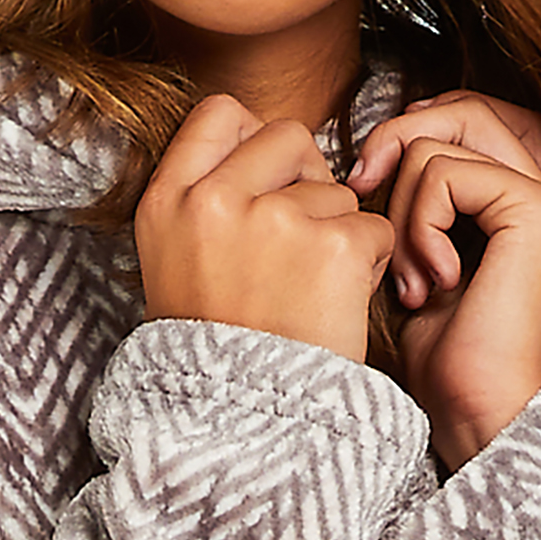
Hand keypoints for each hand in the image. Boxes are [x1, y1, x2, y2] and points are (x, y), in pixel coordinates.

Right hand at [136, 96, 394, 364]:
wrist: (247, 426)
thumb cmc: (218, 354)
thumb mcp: (175, 265)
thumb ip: (207, 202)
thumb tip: (263, 150)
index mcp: (167, 202)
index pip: (219, 113)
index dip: (254, 138)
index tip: (266, 178)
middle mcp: (215, 201)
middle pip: (288, 136)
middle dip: (307, 178)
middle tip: (301, 240)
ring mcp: (276, 220)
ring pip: (336, 190)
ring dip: (338, 232)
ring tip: (310, 293)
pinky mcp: (333, 247)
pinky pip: (373, 228)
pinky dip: (369, 265)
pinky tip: (338, 305)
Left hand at [349, 94, 540, 470]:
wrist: (475, 413)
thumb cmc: (441, 359)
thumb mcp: (413, 261)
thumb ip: (413, 202)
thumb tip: (376, 148)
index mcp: (520, 201)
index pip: (466, 116)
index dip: (411, 129)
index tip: (367, 181)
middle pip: (459, 109)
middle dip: (394, 145)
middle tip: (362, 198)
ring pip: (440, 143)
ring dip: (403, 211)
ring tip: (410, 279)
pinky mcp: (538, 211)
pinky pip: (445, 175)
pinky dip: (418, 227)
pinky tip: (432, 285)